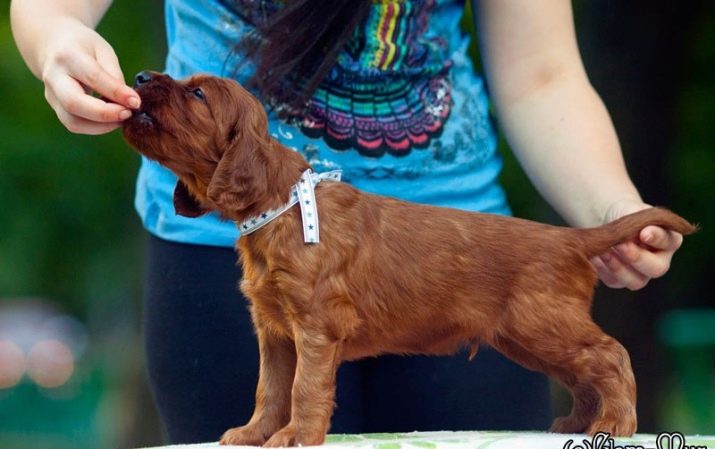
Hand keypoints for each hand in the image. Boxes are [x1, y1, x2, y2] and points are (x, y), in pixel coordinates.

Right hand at [39, 18, 139, 134]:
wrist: (53, 44)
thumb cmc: (84, 47)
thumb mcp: (103, 51)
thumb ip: (114, 76)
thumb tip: (130, 102)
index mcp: (68, 55)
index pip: (93, 77)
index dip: (116, 93)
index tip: (136, 102)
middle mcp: (54, 76)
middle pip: (74, 103)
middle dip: (105, 114)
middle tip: (128, 114)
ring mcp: (51, 94)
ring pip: (73, 121)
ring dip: (102, 126)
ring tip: (122, 117)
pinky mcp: (55, 107)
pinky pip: (75, 124)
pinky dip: (96, 127)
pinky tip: (111, 119)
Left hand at [591, 200, 683, 289]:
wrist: (609, 222)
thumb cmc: (626, 214)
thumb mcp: (635, 211)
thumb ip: (643, 221)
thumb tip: (646, 234)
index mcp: (669, 241)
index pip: (669, 242)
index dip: (657, 238)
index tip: (643, 233)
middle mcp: (660, 261)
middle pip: (656, 269)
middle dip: (637, 257)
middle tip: (621, 245)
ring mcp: (641, 274)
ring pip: (636, 281)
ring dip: (618, 268)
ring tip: (605, 252)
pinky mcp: (621, 280)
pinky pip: (614, 282)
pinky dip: (604, 270)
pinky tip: (596, 257)